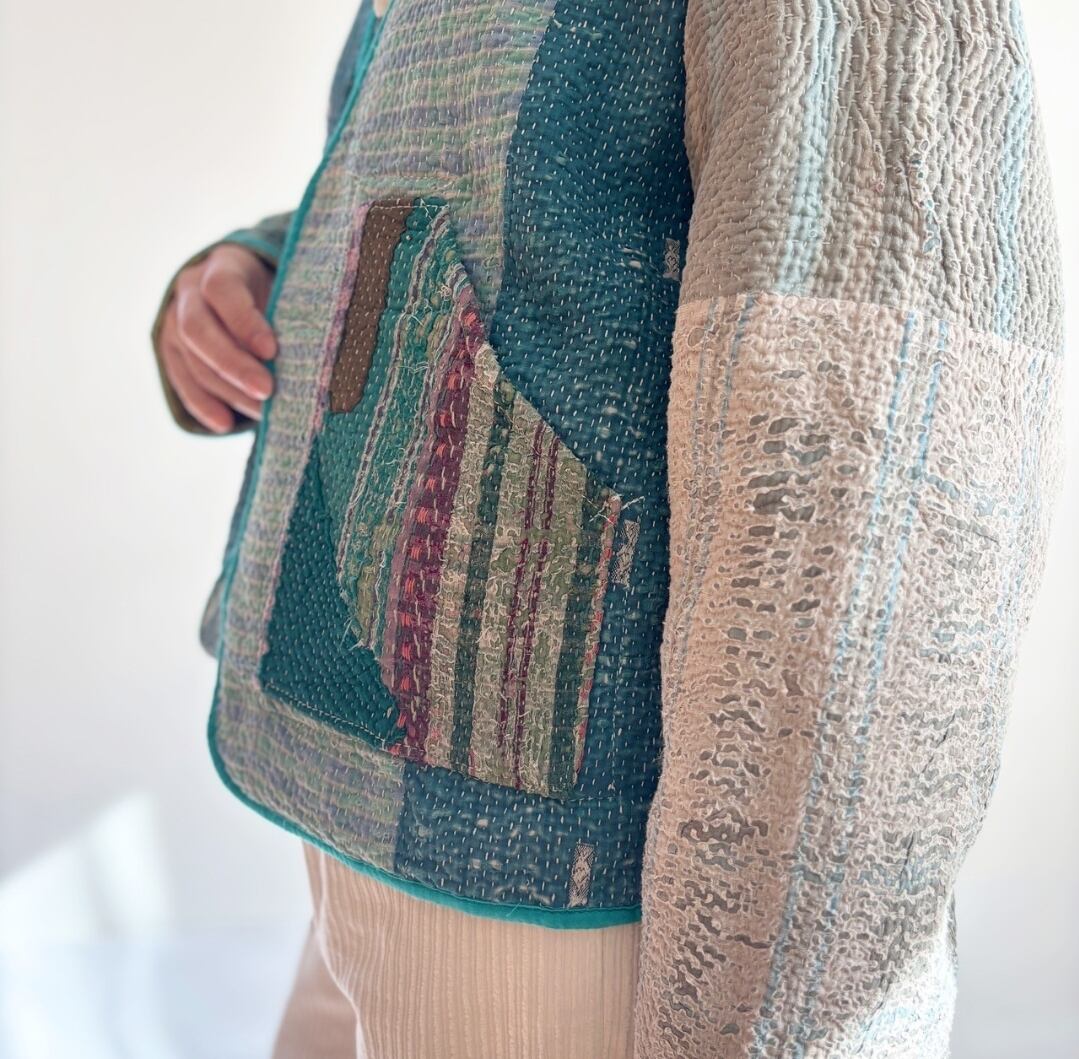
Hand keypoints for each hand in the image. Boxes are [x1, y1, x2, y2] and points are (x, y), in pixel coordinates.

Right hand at [158, 244, 277, 432]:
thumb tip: (312, 358)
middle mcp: (190, 290)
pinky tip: (225, 424)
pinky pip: (181, 381)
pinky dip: (204, 405)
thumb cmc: (279, 291)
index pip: (222, 289)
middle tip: (267, 392)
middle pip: (198, 329)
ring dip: (228, 391)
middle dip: (233, 365)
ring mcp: (174, 320)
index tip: (272, 351)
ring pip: (191, 360)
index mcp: (223, 265)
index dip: (244, 321)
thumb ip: (290, 315)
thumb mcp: (286, 289)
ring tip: (263, 413)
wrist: (246, 289)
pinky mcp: (171, 350)